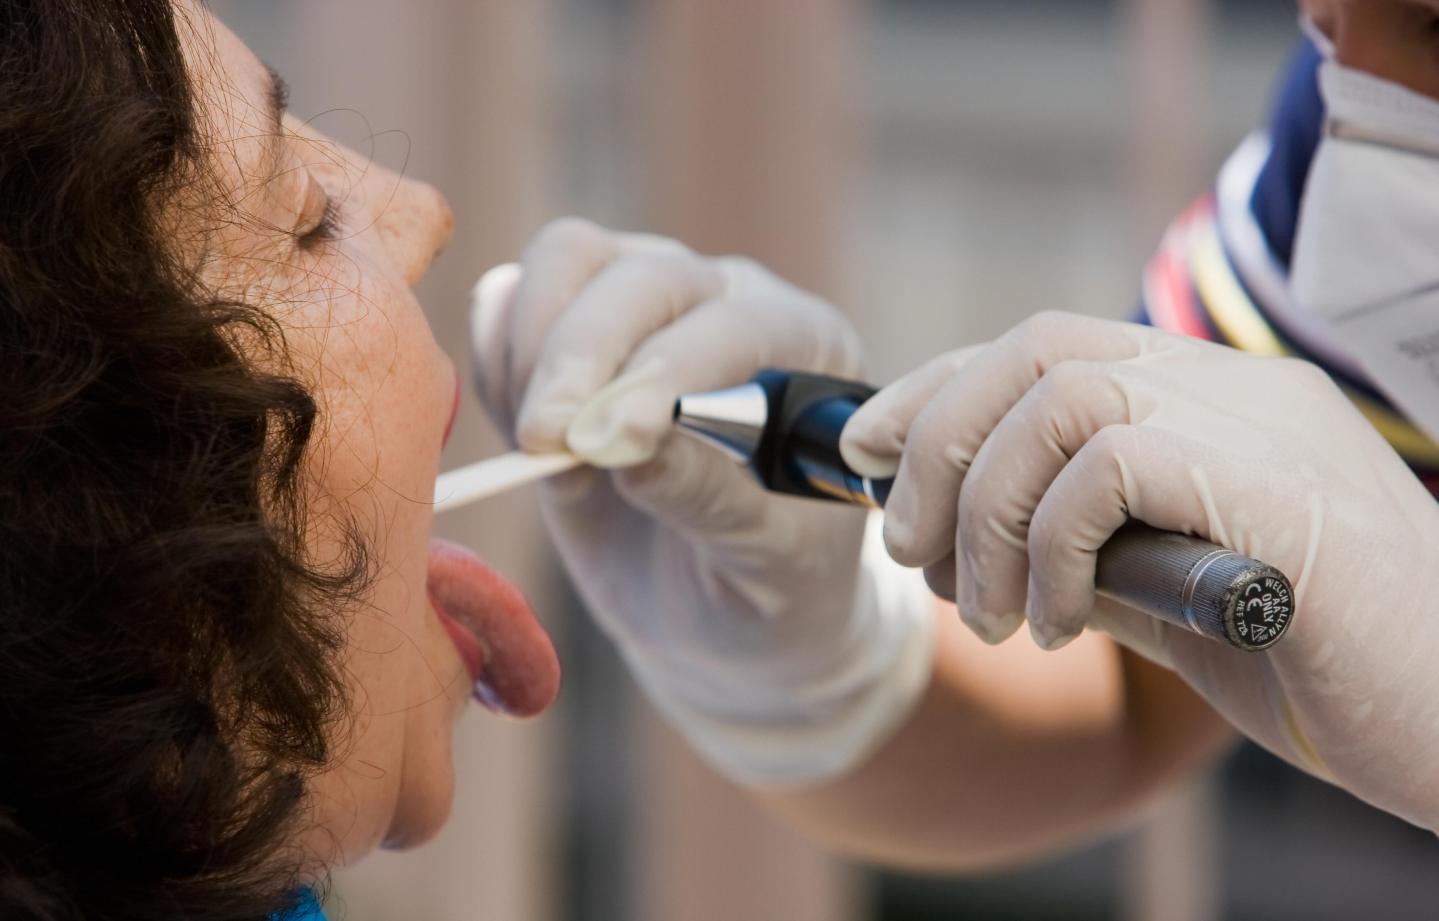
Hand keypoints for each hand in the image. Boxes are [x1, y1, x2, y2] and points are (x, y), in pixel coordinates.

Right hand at [470, 219, 932, 785]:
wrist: (714, 611)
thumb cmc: (764, 586)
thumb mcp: (763, 563)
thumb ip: (710, 498)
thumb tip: (627, 446)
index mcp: (803, 345)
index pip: (736, 324)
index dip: (670, 371)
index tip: (612, 441)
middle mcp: (722, 300)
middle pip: (642, 275)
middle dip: (583, 354)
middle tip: (546, 443)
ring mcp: (640, 300)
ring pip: (568, 260)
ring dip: (531, 348)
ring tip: (539, 447)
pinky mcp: (563, 323)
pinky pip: (509, 302)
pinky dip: (495, 359)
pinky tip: (522, 439)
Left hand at [841, 311, 1438, 829]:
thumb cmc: (1323, 665)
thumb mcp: (1164, 602)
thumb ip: (1079, 555)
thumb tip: (961, 547)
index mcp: (1206, 401)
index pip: (1040, 346)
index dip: (935, 390)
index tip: (865, 451)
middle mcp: (1232, 386)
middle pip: (1033, 348)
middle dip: (936, 442)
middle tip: (908, 548)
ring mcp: (1259, 421)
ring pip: (1057, 397)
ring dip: (986, 510)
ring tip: (991, 612)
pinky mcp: (1273, 481)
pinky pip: (1108, 463)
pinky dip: (1052, 544)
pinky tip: (1066, 623)